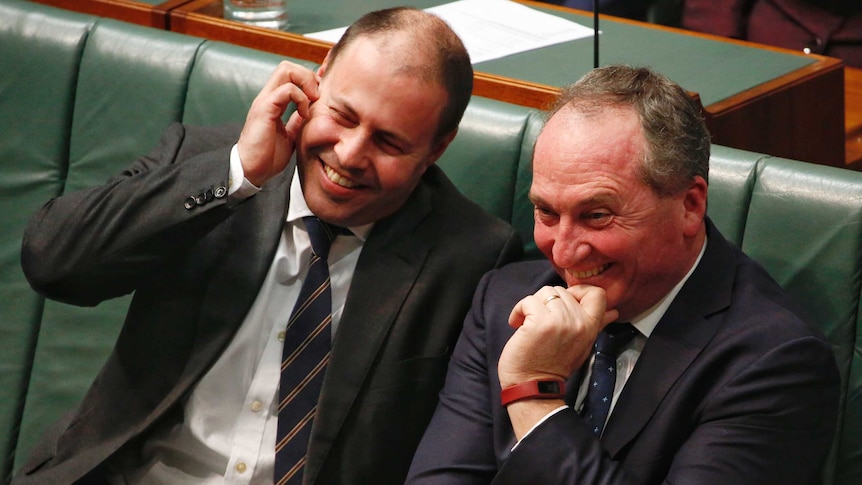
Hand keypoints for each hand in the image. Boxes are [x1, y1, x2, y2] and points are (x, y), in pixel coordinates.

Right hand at [237, 61, 320, 186]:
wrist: (252, 171)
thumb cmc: (267, 156)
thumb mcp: (289, 135)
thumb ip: (296, 121)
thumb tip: (309, 113)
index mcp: (273, 101)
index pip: (290, 74)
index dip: (309, 78)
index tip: (322, 93)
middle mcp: (268, 96)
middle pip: (288, 66)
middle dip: (308, 76)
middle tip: (318, 96)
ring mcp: (265, 101)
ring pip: (286, 70)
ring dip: (305, 83)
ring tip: (313, 102)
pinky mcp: (265, 109)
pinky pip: (286, 90)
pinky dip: (301, 98)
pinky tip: (304, 115)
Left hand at [498, 285, 617, 388]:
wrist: (532, 386)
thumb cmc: (555, 365)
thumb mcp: (583, 345)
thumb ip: (597, 325)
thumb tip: (613, 312)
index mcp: (591, 326)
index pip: (597, 293)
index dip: (578, 291)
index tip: (563, 303)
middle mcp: (578, 322)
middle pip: (562, 290)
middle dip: (548, 303)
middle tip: (542, 322)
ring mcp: (559, 321)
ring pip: (545, 292)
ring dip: (532, 306)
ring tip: (529, 323)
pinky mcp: (539, 322)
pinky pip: (528, 301)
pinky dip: (519, 311)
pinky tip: (517, 324)